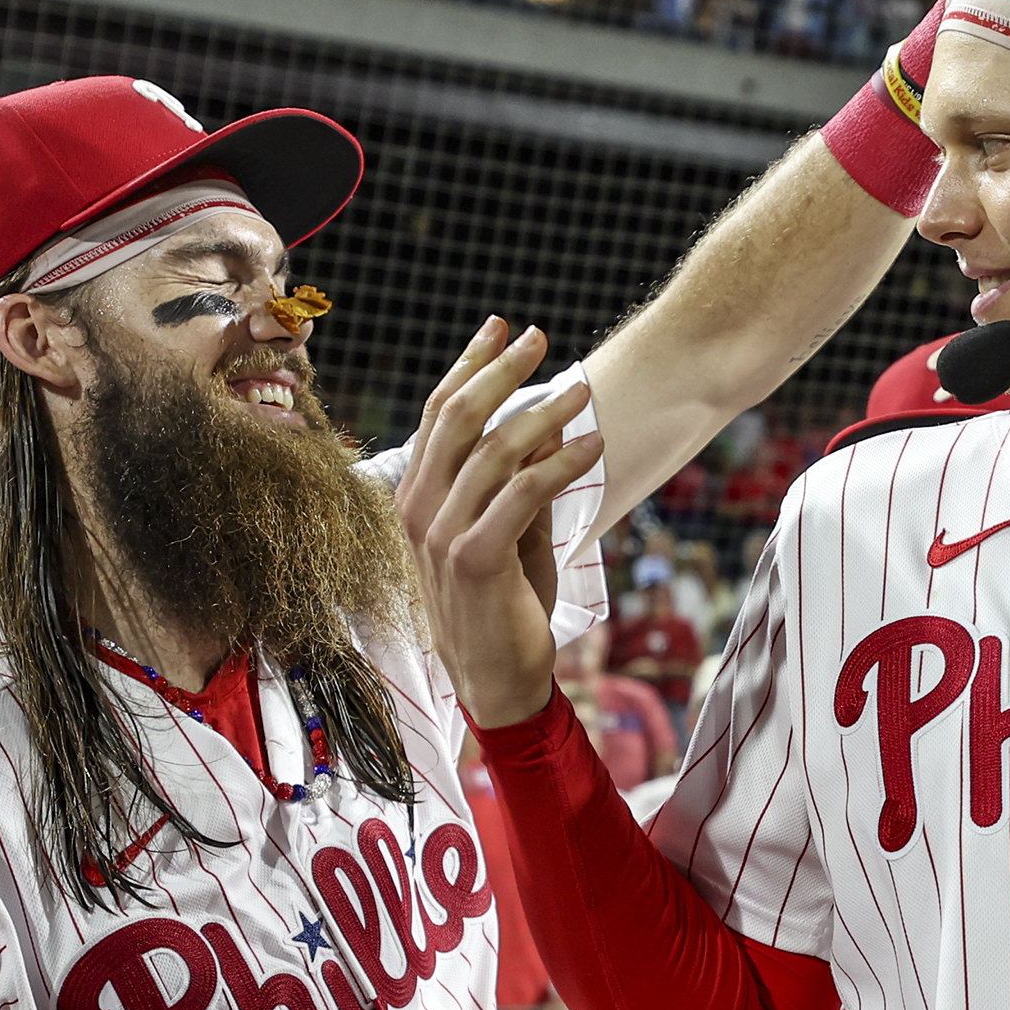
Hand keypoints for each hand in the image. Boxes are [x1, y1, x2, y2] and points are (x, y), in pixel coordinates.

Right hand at [396, 318, 603, 729]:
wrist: (494, 681)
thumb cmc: (504, 607)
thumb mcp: (512, 533)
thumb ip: (523, 482)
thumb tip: (551, 425)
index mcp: (417, 497)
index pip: (436, 415)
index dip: (469, 366)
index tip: (501, 328)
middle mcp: (419, 509)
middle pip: (456, 418)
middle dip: (500, 370)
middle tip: (539, 337)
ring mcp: (441, 535)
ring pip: (492, 451)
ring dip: (543, 415)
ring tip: (582, 394)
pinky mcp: (474, 560)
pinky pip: (520, 494)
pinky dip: (560, 466)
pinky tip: (592, 448)